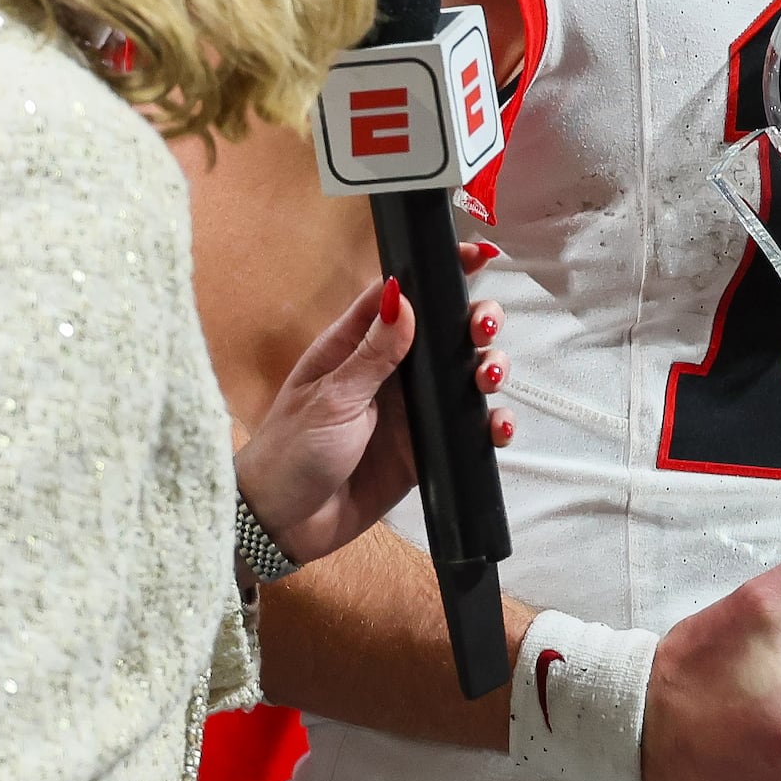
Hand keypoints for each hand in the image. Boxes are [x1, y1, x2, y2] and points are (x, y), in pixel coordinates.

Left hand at [232, 240, 508, 565]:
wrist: (284, 525)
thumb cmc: (290, 453)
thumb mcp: (331, 399)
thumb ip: (373, 354)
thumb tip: (405, 298)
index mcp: (355, 347)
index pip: (402, 295)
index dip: (439, 273)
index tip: (475, 256)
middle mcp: (389, 372)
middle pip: (445, 331)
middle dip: (475, 321)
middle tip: (483, 326)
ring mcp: (410, 410)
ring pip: (464, 376)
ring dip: (488, 368)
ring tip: (488, 377)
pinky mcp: (426, 448)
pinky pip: (468, 429)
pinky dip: (490, 424)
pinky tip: (497, 427)